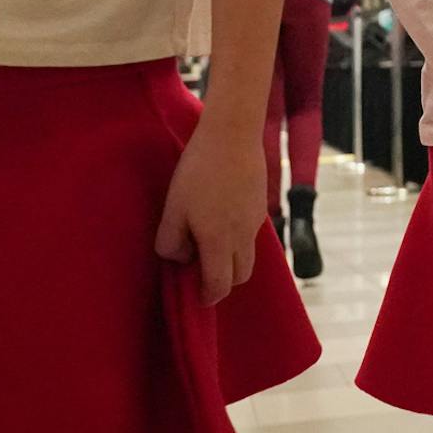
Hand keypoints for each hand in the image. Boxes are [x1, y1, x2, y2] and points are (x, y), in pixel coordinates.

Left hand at [156, 124, 265, 306]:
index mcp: (219, 242)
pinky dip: (238, 240)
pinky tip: (221, 216)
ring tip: (210, 241)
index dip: (207, 296)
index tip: (195, 295)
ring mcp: (255, 221)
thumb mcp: (174, 207)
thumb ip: (171, 241)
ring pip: (248, 256)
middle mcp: (242, 237)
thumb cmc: (198, 171)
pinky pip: (251, 235)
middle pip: (240, 276)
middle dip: (222, 282)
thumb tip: (180, 257)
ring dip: (231, 261)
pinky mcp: (261, 205)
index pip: (219, 285)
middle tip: (201, 269)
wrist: (233, 135)